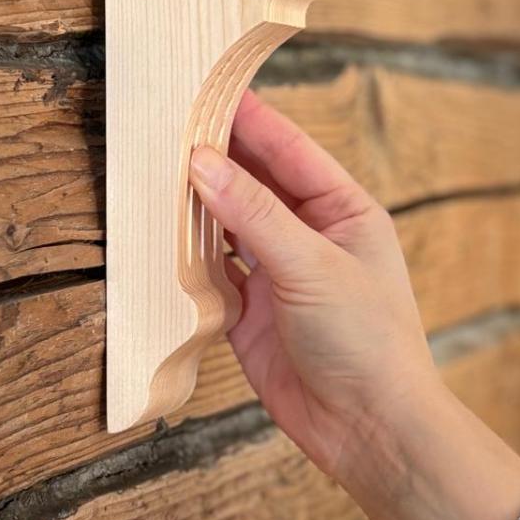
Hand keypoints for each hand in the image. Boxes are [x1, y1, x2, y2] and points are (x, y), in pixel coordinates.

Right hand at [190, 89, 519, 519]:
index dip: (248, 118)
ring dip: (195, 204)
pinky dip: (186, 256)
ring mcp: (278, 275)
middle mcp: (311, 236)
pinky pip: (211, 272)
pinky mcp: (250, 314)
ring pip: (227, 225)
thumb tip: (201, 162)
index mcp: (345, 211)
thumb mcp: (312, 267)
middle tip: (164, 123)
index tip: (204, 88)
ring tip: (150, 169)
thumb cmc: (369, 342)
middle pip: (253, 182)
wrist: (369, 431)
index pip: (289, 149)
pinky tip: (159, 233)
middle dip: (214, 156)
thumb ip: (254, 215)